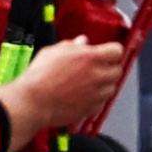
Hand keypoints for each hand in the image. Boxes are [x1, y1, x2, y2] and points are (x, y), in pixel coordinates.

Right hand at [1, 35, 130, 144]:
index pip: (117, 50)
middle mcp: (98, 76)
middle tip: (95, 67)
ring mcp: (97, 94)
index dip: (111, 50)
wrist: (33, 101)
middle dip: (108, 67)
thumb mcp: (52, 52)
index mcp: (90, 57)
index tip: (107, 52)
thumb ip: (72, 46)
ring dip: (104, 84)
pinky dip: (96, 99)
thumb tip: (81, 42)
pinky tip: (82, 95)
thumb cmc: (39, 77)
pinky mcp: (93, 108)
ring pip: (112, 87)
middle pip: (117, 69)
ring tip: (87, 83)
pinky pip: (102, 102)